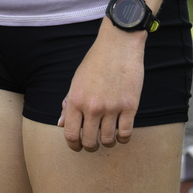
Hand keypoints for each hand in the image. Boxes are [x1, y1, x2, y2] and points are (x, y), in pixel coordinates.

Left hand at [57, 20, 145, 151]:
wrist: (118, 46)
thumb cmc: (95, 62)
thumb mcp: (76, 80)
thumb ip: (68, 103)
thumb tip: (61, 124)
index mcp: (75, 99)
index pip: (70, 134)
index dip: (73, 145)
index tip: (77, 146)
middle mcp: (92, 106)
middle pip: (89, 142)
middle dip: (90, 147)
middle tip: (93, 144)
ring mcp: (111, 108)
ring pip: (108, 140)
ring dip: (107, 142)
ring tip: (107, 137)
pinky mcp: (130, 107)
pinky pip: (126, 134)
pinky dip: (123, 138)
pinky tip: (121, 133)